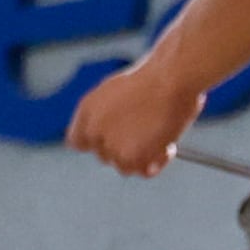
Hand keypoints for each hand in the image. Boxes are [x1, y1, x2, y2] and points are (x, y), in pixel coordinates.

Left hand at [65, 61, 201, 179]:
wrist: (171, 78)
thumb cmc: (156, 77)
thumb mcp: (122, 91)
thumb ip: (112, 114)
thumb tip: (122, 131)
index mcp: (87, 110)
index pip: (78, 142)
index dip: (99, 143)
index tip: (117, 141)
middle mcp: (93, 130)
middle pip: (105, 156)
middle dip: (126, 149)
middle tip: (149, 135)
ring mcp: (110, 145)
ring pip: (124, 167)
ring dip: (143, 157)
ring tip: (162, 138)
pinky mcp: (130, 157)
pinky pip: (145, 172)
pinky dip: (158, 162)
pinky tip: (169, 146)